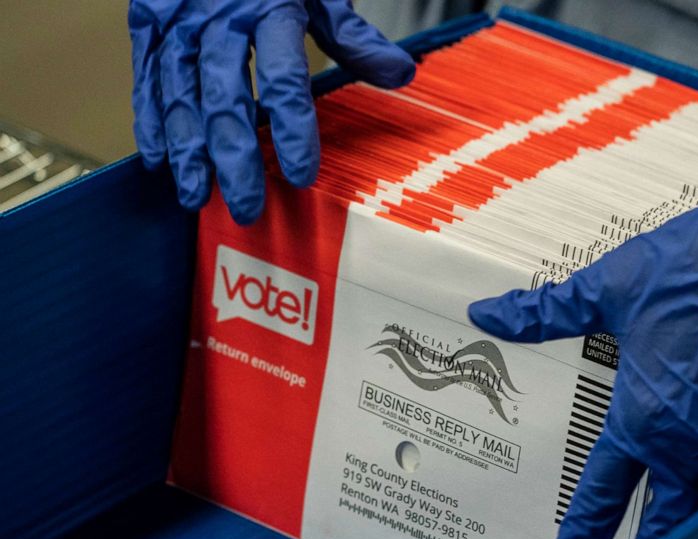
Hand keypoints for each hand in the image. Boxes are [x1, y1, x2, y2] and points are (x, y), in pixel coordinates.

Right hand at [128, 0, 414, 223]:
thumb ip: (351, 36)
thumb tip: (400, 74)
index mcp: (270, 9)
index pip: (284, 79)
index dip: (293, 131)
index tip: (300, 175)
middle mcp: (218, 18)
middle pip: (226, 99)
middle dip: (235, 159)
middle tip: (247, 207)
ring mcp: (177, 22)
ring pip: (179, 95)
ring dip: (189, 151)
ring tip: (197, 197)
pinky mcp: (146, 23)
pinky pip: (145, 77)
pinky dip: (151, 120)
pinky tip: (161, 160)